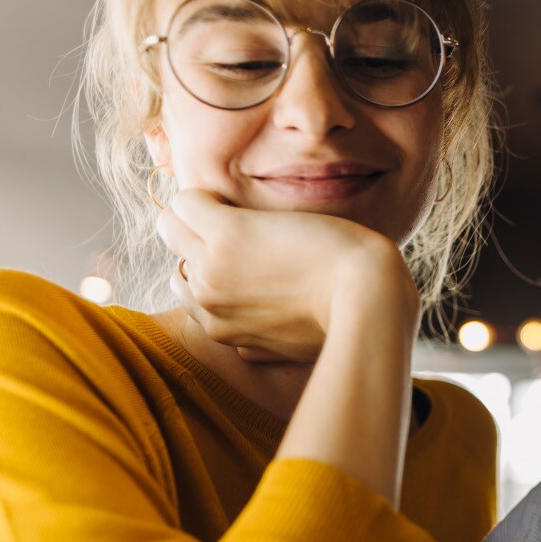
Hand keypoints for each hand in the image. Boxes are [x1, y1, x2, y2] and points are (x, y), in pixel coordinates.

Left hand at [155, 189, 417, 361]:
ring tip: (239, 270)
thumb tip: (211, 218)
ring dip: (198, 270)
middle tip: (232, 233)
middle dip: (194, 229)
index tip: (231, 205)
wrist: (369, 304)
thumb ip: (240, 217)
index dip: (209, 199)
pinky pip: (210, 317)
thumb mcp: (287, 217)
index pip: (180, 202)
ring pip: (180, 280)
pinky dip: (225, 308)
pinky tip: (260, 302)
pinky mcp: (238, 342)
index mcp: (222, 235)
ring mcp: (219, 314)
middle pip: (170, 234)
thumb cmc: (341, 250)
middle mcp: (209, 275)